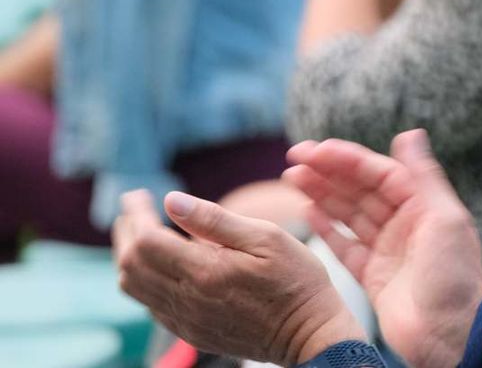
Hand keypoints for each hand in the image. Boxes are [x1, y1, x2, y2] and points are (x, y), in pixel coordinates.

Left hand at [113, 189, 366, 363]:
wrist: (308, 335)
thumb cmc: (296, 280)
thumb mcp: (267, 238)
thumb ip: (215, 220)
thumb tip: (171, 200)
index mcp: (204, 272)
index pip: (146, 240)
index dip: (136, 214)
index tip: (136, 194)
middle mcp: (186, 300)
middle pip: (130, 265)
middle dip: (126, 232)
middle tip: (132, 209)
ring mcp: (185, 320)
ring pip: (134, 287)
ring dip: (129, 257)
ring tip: (139, 233)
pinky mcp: (191, 332)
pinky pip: (151, 304)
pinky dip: (144, 279)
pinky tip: (161, 264)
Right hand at [285, 131, 481, 367]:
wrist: (450, 336)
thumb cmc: (454, 277)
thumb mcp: (445, 219)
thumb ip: (423, 176)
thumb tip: (410, 133)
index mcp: (423, 206)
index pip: (380, 174)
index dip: (348, 160)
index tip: (317, 149)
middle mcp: (404, 224)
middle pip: (360, 190)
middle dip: (328, 172)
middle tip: (295, 158)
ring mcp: (387, 250)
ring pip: (348, 214)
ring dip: (321, 194)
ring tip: (292, 178)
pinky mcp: (372, 276)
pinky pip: (345, 246)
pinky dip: (326, 229)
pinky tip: (307, 210)